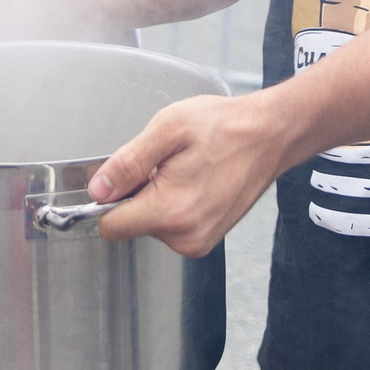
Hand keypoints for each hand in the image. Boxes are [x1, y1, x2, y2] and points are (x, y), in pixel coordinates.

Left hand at [87, 93, 289, 257]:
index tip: (126, 175)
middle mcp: (185, 236)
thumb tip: (98, 190)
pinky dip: (174, 205)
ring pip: (151, 225)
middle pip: (131, 224)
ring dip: (158, 198)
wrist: (270, 135)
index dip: (110, 197)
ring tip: (186, 170)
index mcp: (171, 212)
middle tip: (167, 164)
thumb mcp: (168, 129)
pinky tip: (195, 181)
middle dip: (139, 193)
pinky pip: (171, 226)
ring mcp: (199, 241)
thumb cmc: (224, 127)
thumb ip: (128, 163)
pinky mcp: (207, 239)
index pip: (111, 226)